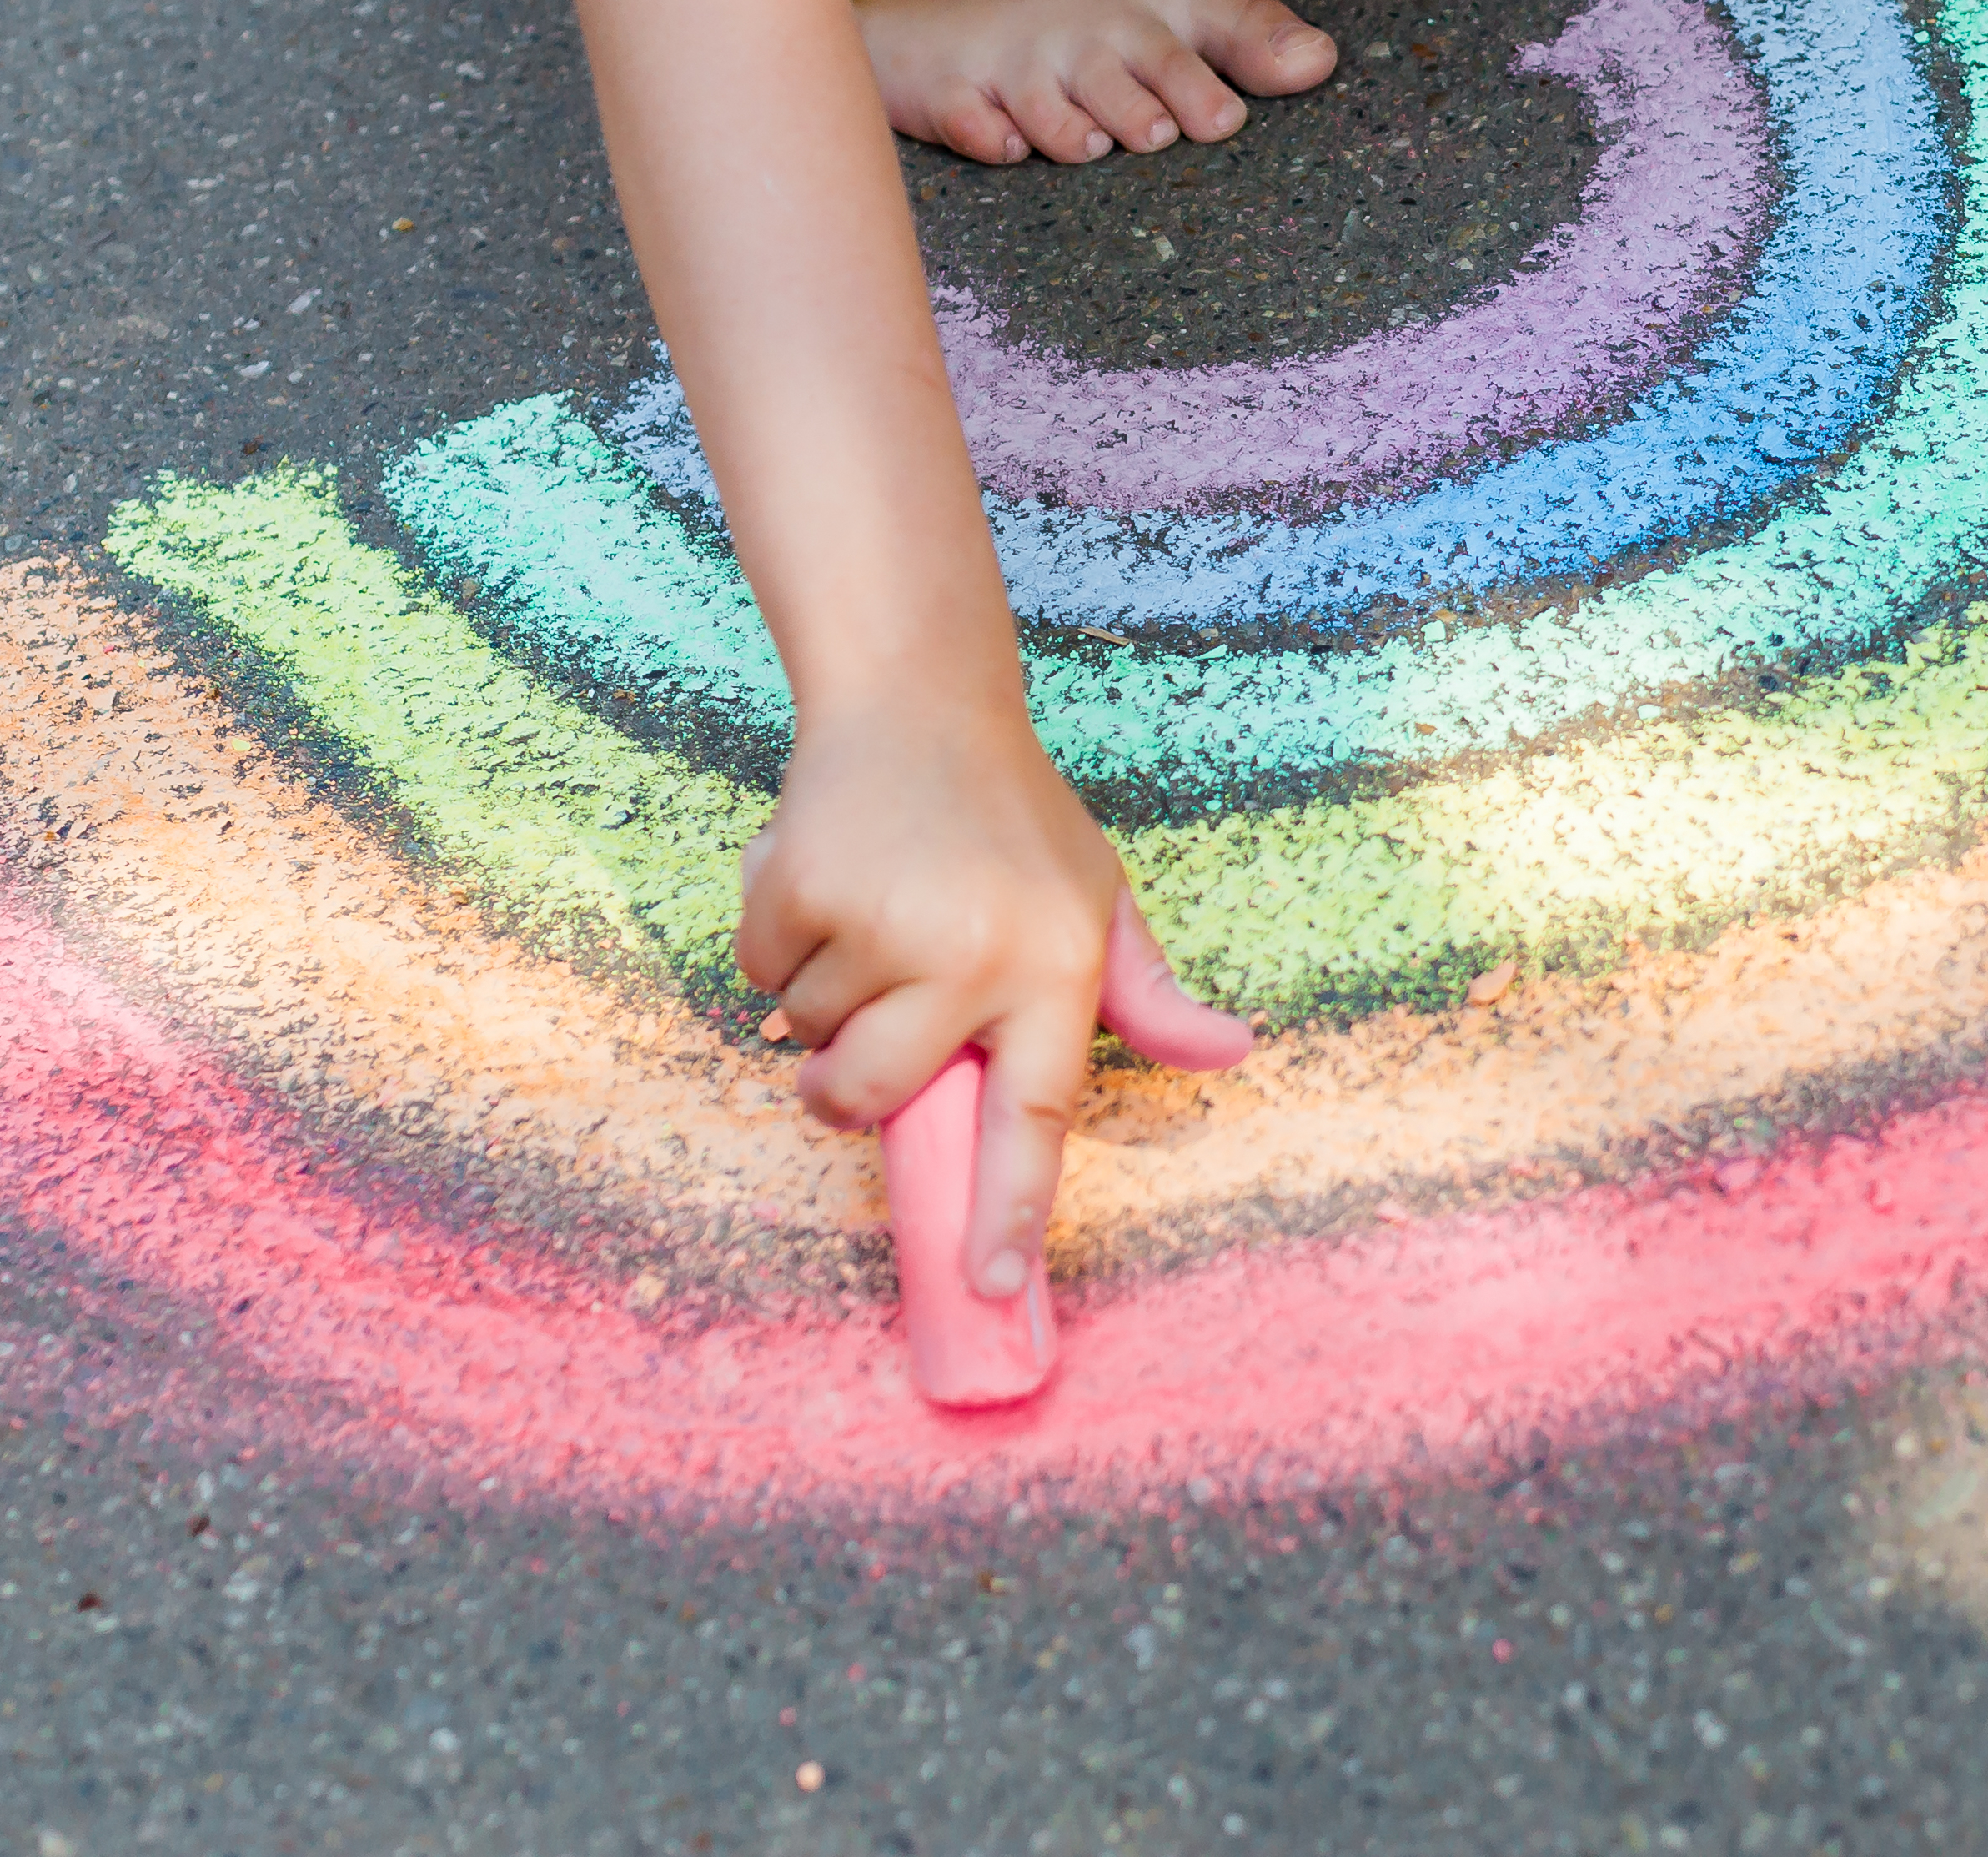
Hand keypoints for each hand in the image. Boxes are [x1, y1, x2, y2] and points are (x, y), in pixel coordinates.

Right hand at [735, 697, 1249, 1301]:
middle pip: (870, 1094)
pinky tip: (826, 878)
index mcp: (1056, 968)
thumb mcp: (1098, 899)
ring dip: (818, 995)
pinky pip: (759, 974)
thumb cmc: (1015, 821)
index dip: (1009, 1207)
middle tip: (869, 1017)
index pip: (1034, 1115)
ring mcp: (886, 923)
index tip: (992, 1286)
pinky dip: (777, 941)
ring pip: (808, 1035)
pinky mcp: (803, 889)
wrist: (919, 702)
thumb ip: (1147, 994)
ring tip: (871, 914)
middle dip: (844, 1084)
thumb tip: (1227, 1053)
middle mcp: (975, 955)